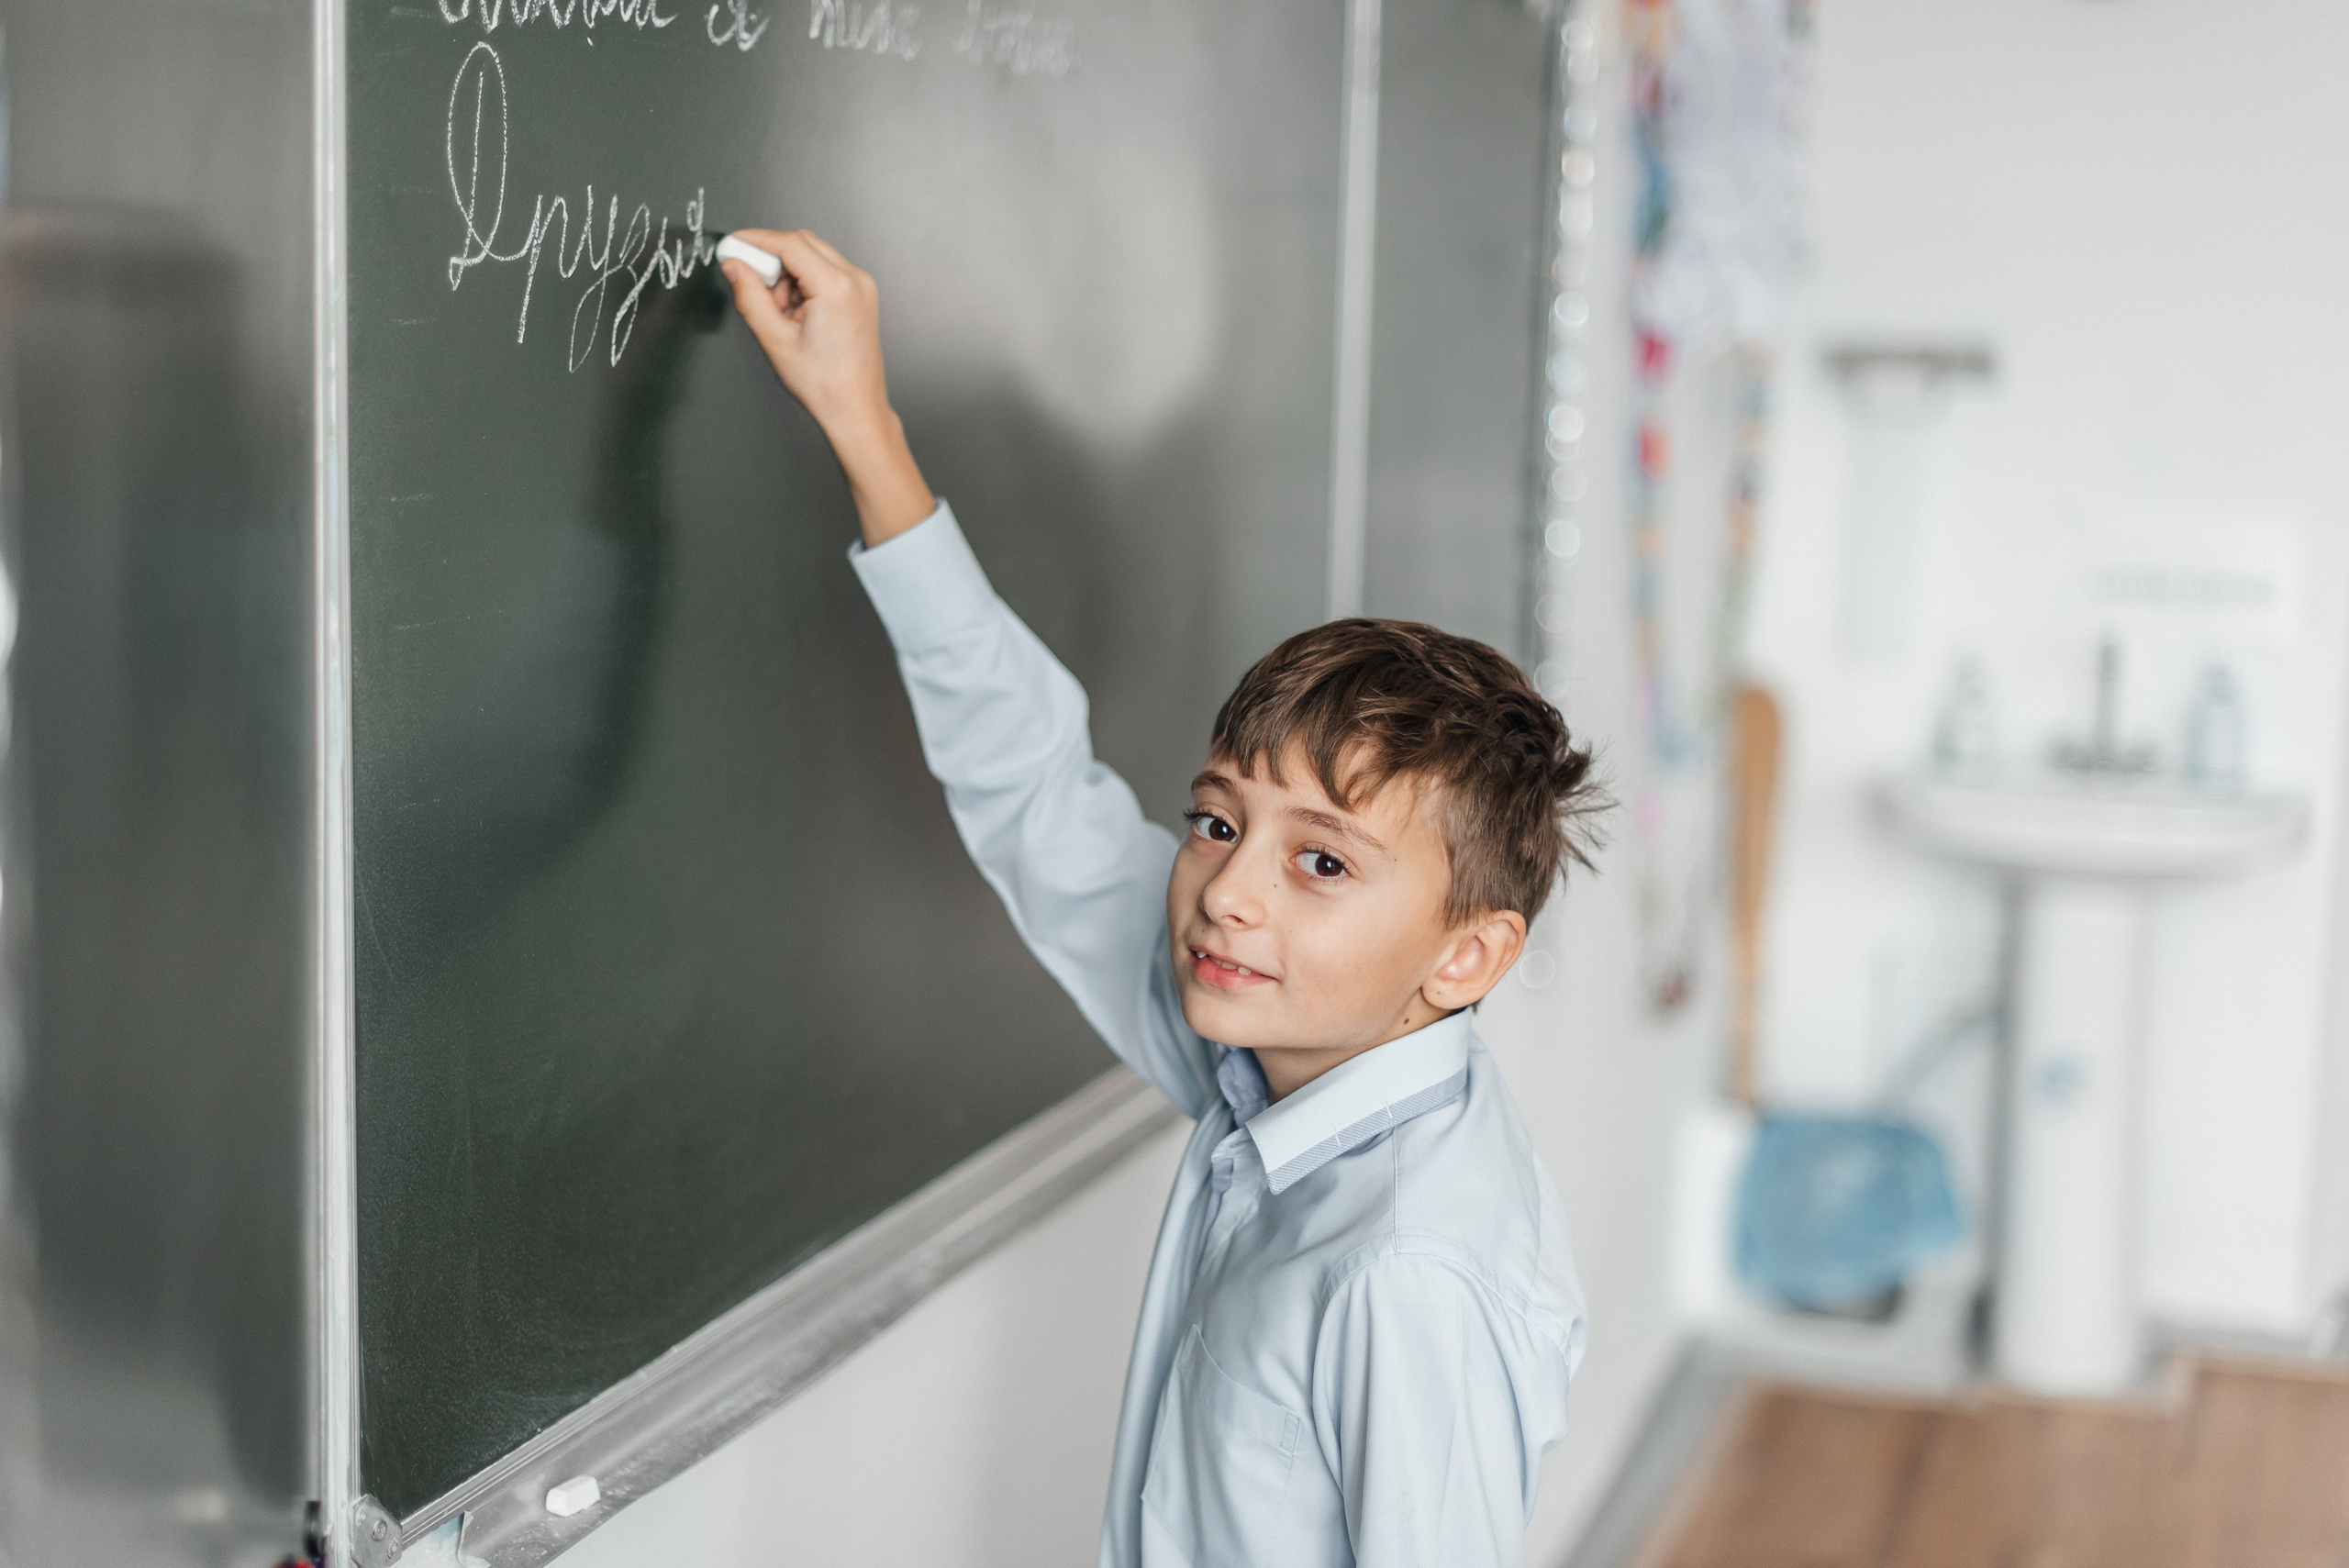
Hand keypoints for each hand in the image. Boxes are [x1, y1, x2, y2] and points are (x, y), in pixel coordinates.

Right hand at [721, 228, 934, 545]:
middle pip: (802, 243)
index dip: (755, 240)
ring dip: (788, 274)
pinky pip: (825, 272)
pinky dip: (803, 283)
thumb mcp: (775, 339)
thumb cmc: (824, 384)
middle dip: (772, 260)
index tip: (733, 245)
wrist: (855, 409)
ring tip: (781, 314)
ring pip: (813, 257)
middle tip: (753, 287)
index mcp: (836, 287)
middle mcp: (855, 280)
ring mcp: (862, 287)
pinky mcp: (861, 295)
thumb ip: (750, 296)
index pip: (789, 243)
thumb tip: (734, 266)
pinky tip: (796, 315)